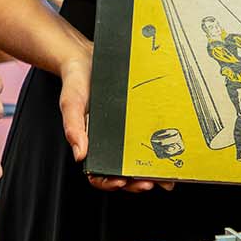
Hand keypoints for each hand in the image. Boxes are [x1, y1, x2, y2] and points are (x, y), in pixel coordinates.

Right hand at [52, 51, 169, 193]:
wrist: (88, 58)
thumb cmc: (76, 83)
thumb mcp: (71, 103)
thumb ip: (73, 127)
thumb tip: (79, 154)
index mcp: (91, 144)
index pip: (98, 173)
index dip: (109, 182)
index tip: (120, 182)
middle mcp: (110, 143)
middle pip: (123, 173)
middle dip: (135, 182)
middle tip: (148, 182)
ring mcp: (126, 134)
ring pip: (139, 161)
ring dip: (152, 173)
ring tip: (163, 176)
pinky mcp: (139, 122)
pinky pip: (150, 139)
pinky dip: (160, 151)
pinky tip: (170, 154)